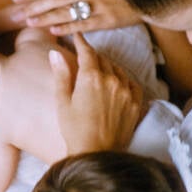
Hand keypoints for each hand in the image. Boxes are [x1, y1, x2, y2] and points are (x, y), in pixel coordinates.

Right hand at [49, 33, 143, 154]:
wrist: (97, 155)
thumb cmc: (75, 131)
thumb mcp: (62, 102)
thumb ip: (61, 74)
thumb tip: (56, 53)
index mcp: (91, 78)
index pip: (87, 51)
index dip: (80, 42)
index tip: (76, 36)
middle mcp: (111, 80)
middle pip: (102, 59)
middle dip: (92, 55)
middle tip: (84, 55)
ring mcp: (126, 92)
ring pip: (118, 69)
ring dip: (108, 66)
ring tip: (99, 70)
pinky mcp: (135, 104)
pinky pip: (131, 83)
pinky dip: (123, 79)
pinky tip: (117, 83)